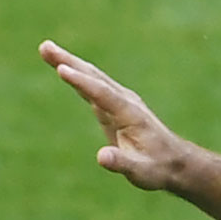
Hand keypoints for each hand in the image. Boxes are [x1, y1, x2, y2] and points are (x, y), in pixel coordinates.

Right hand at [39, 40, 186, 190]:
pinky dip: (76, 74)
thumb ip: (122, 163)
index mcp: (131, 114)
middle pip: (94, 78)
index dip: (82, 83)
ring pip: (92, 77)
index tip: (62, 70)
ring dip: (69, 62)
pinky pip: (92, 85)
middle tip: (45, 47)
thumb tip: (102, 157)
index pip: (103, 94)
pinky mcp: (113, 106)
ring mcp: (119, 101)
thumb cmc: (159, 168)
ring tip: (45, 49)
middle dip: (69, 62)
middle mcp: (125, 102)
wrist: (175, 162)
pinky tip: (61, 65)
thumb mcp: (141, 172)